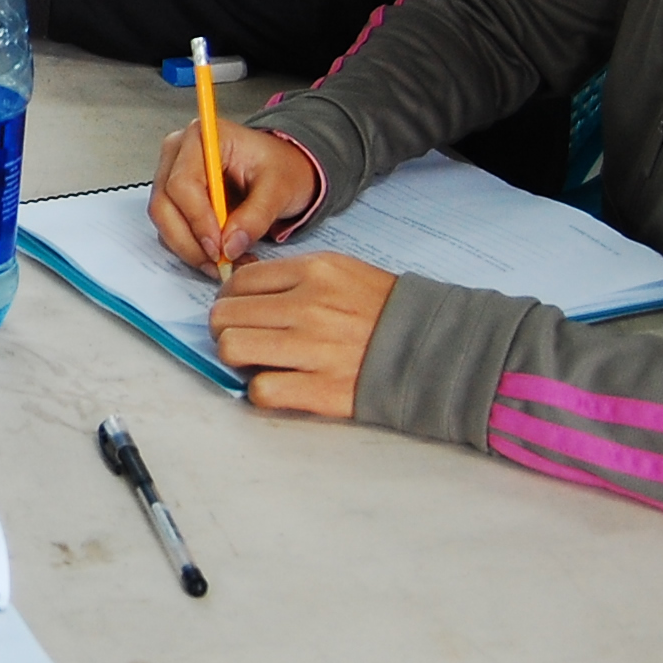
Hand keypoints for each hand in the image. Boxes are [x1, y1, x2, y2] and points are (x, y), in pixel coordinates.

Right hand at [148, 121, 320, 270]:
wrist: (283, 169)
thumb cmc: (281, 166)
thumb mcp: (279, 188)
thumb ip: (255, 217)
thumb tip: (231, 246)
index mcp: (203, 138)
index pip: (182, 183)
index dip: (197, 219)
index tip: (218, 248)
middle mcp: (179, 153)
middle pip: (164, 204)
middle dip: (190, 241)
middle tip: (220, 263)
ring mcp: (171, 175)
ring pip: (164, 221)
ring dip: (191, 249)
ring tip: (226, 263)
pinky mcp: (174, 198)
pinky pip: (171, 229)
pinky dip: (192, 249)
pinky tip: (220, 255)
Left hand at [207, 252, 397, 416]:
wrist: (437, 349)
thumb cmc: (385, 312)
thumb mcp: (343, 273)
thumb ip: (295, 276)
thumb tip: (242, 288)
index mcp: (315, 272)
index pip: (239, 281)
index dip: (229, 298)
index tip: (239, 311)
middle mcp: (308, 307)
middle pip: (225, 315)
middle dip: (226, 328)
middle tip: (243, 337)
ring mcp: (313, 349)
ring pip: (232, 348)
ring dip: (236, 358)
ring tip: (256, 360)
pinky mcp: (321, 389)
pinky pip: (261, 390)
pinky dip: (262, 390)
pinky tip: (278, 383)